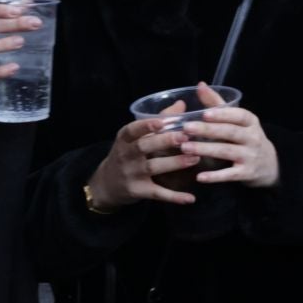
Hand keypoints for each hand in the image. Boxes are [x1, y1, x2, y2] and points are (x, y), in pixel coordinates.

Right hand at [85, 106, 210, 209]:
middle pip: (144, 147)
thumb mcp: (135, 137)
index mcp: (124, 139)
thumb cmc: (128, 153)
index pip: (132, 130)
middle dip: (164, 141)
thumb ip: (159, 119)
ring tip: (195, 158)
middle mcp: (126, 155)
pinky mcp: (139, 191)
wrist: (107, 184)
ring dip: (175, 163)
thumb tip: (181, 104)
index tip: (161, 122)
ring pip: (154, 167)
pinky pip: (158, 193)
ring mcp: (132, 174)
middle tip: (185, 137)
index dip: (145, 125)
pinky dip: (174, 197)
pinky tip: (191, 198)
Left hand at [171, 82, 279, 188]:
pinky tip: (199, 177)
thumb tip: (200, 85)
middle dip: (208, 130)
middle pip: (230, 132)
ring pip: (227, 152)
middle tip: (187, 128)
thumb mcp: (238, 121)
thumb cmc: (246, 137)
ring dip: (206, 149)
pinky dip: (215, 176)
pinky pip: (230, 174)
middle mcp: (253, 138)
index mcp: (250, 122)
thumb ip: (218, 104)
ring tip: (185, 148)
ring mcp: (251, 156)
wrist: (269, 165)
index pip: (239, 115)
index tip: (204, 113)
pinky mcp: (246, 173)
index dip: (222, 114)